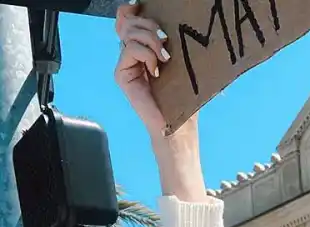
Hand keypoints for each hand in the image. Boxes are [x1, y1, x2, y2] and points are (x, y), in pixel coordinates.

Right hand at [114, 2, 169, 136]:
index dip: (132, 10)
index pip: (128, 20)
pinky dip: (146, 54)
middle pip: (128, 22)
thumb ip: (170, 44)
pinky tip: (156, 69)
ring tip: (164, 58)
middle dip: (148, 25)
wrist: (177, 126)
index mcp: (144, 49)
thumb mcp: (181, 66)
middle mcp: (132, 54)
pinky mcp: (122, 74)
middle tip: (165, 43)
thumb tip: (167, 25)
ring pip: (129, 32)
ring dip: (150, 39)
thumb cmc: (184, 99)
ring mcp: (126, 63)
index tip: (143, 7)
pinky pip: (130, 49)